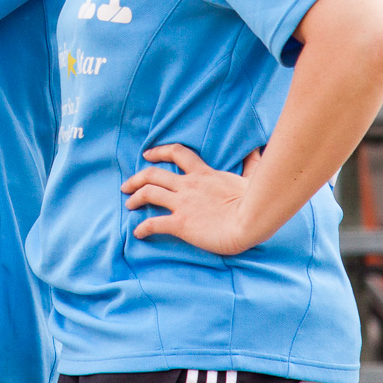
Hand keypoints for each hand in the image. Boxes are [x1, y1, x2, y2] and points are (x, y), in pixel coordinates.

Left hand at [122, 144, 264, 256]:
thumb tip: (256, 149)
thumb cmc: (254, 201)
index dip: (158, 152)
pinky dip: (142, 227)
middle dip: (136, 178)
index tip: (147, 154)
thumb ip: (251, 163)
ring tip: (128, 204)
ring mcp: (183, 204)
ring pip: (149, 193)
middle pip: (153, 174)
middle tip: (126, 185)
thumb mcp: (252, 177)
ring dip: (135, 198)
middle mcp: (188, 185)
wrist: (251, 220)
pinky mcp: (181, 223)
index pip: (177, 153)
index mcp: (203, 173)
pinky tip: (138, 233)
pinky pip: (154, 223)